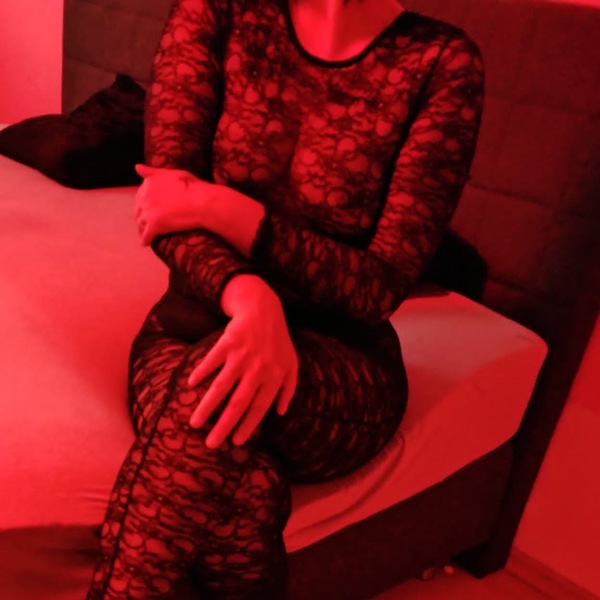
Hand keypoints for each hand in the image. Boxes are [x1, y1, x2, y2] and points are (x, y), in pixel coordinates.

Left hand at [134, 164, 214, 244]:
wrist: (201, 202)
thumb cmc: (192, 187)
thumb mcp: (172, 173)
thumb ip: (154, 172)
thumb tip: (136, 167)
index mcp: (148, 184)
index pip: (140, 196)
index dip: (145, 204)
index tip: (151, 209)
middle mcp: (144, 197)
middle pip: (139, 210)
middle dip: (143, 217)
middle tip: (149, 223)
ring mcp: (148, 212)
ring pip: (141, 223)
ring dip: (143, 228)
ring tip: (148, 233)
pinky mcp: (154, 226)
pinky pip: (146, 236)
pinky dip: (145, 240)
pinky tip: (147, 243)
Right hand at [188, 276, 297, 447]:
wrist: (263, 309)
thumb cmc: (278, 340)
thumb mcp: (291, 364)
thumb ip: (288, 389)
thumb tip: (280, 412)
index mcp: (273, 377)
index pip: (259, 408)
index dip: (248, 426)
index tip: (236, 442)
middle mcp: (257, 369)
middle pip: (238, 403)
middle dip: (224, 426)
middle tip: (211, 443)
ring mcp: (242, 356)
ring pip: (221, 387)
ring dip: (207, 407)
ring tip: (194, 423)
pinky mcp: (227, 343)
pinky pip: (211, 361)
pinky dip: (201, 373)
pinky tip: (191, 385)